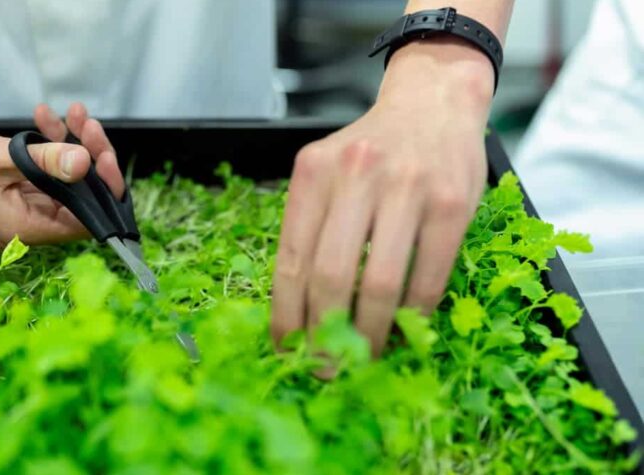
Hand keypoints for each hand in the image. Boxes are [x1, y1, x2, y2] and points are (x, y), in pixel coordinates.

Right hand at [0, 102, 122, 245]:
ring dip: (69, 145)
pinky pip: (40, 170)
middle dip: (88, 157)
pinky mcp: (8, 187)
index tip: (104, 155)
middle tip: (86, 123)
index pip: (85, 221)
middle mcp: (24, 223)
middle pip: (77, 197)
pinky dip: (47, 145)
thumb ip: (44, 162)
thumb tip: (86, 164)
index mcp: (23, 228)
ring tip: (70, 112)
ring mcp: (16, 205)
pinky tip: (44, 116)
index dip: (103, 190)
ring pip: (62, 180)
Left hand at [271, 39, 494, 355]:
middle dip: (325, 334)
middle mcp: (356, 175)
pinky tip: (403, 330)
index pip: (291, 259)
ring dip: (370, 334)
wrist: (432, 101)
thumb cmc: (372, 150)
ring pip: (381, 283)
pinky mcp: (452, 202)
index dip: (286, 315)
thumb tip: (298, 310)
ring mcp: (408, 187)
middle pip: (331, 277)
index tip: (285, 349)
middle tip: (325, 366)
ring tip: (362, 359)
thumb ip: (312, 226)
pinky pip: (428, 275)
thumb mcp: (327, 172)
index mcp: (313, 172)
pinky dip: (413, 314)